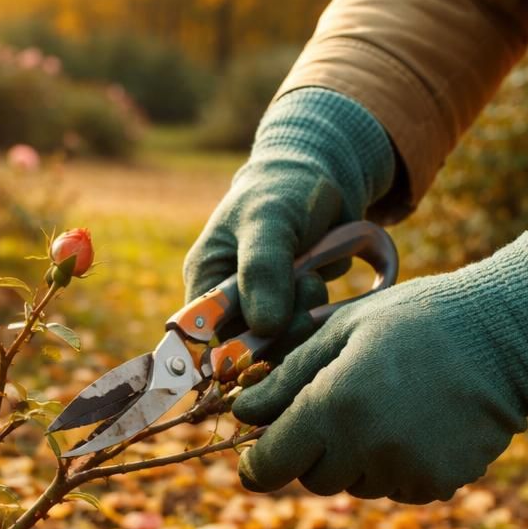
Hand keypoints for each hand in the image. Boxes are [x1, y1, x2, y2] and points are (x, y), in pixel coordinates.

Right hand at [184, 88, 395, 338]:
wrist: (322, 179)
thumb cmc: (281, 193)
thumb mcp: (268, 223)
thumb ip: (263, 271)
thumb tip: (264, 327)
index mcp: (205, 283)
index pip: (206, 339)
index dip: (235, 348)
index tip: (270, 332)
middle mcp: (229, 304)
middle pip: (250, 349)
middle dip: (284, 326)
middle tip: (307, 285)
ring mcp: (263, 311)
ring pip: (283, 344)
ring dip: (306, 317)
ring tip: (314, 276)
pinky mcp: (294, 313)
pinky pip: (309, 333)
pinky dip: (322, 311)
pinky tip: (322, 277)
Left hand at [232, 233, 527, 502]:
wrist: (508, 335)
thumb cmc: (416, 319)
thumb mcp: (342, 330)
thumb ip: (286, 376)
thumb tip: (243, 413)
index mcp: (333, 406)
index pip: (270, 466)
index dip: (258, 462)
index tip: (258, 453)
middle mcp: (366, 448)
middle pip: (312, 478)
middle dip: (313, 451)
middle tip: (340, 406)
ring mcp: (406, 471)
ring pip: (355, 484)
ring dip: (357, 458)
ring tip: (389, 405)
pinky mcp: (438, 484)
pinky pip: (396, 486)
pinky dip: (396, 465)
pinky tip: (418, 422)